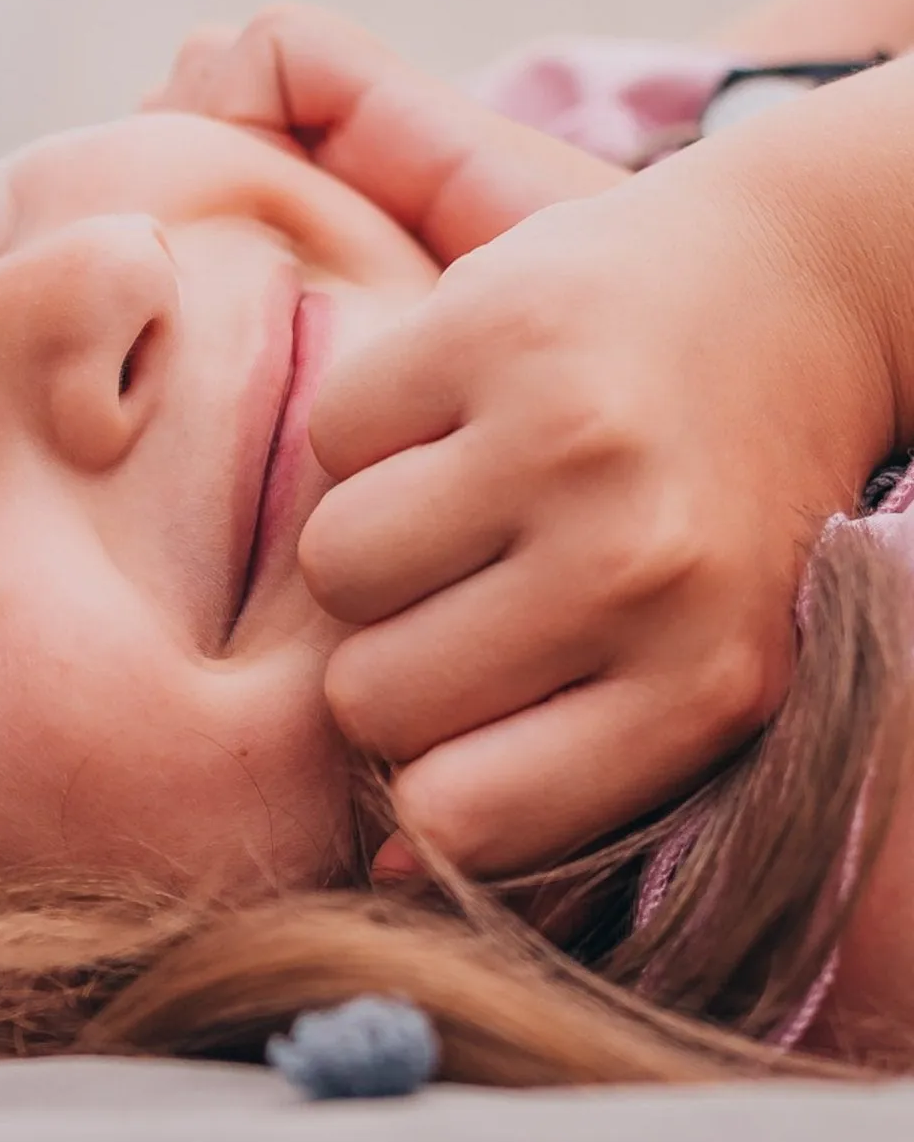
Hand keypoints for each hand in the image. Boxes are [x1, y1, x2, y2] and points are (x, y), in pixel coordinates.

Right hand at [151, 5, 899, 875]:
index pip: (456, 817)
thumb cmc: (724, 502)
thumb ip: (557, 779)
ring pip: (333, 569)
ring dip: (375, 537)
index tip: (463, 718)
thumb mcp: (696, 664)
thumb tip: (375, 867)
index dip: (423, 777)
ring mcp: (564, 437)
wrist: (809, 274)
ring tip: (469, 493)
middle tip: (474, 584)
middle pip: (370, 696)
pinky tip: (462, 406)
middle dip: (395, 647)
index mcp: (705, 681)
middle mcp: (639, 565)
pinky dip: (373, 427)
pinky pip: (331, 436)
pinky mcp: (495, 324)